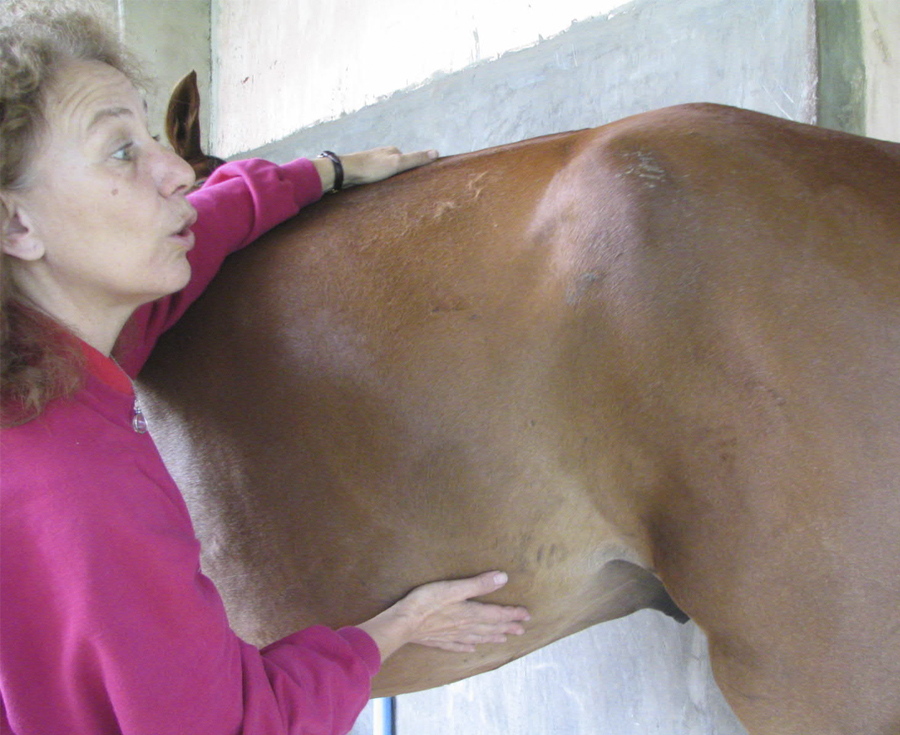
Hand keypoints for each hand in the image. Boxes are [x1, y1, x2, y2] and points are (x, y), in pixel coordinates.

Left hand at [313, 146, 437, 191]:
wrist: (345, 172)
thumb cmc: (371, 168)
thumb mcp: (397, 163)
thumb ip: (415, 159)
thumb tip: (436, 152)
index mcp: (392, 150)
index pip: (409, 160)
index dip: (414, 170)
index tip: (418, 182)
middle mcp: (382, 155)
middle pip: (397, 167)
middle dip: (401, 177)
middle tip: (404, 191)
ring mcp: (372, 163)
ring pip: (386, 173)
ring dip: (390, 182)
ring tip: (392, 193)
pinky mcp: (363, 172)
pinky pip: (376, 179)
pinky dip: (380, 184)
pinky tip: (379, 192)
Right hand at [357, 571, 529, 660]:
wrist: (402, 624)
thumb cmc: (427, 602)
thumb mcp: (454, 588)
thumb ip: (478, 584)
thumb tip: (503, 578)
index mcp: (470, 613)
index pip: (497, 614)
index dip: (512, 614)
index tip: (527, 615)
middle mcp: (465, 627)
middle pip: (490, 628)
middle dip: (507, 627)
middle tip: (521, 630)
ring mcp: (452, 635)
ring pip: (478, 637)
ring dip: (493, 637)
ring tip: (504, 639)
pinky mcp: (439, 640)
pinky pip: (458, 645)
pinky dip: (468, 646)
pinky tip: (472, 647)